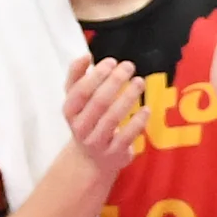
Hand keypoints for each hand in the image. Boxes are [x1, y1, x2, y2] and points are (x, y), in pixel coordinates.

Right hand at [62, 53, 144, 178]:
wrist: (91, 159)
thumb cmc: (86, 119)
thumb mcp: (76, 99)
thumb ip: (76, 76)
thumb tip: (85, 56)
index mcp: (69, 111)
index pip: (81, 91)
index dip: (96, 75)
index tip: (112, 62)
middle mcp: (81, 127)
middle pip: (99, 102)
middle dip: (115, 81)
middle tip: (129, 66)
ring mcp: (97, 142)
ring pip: (113, 118)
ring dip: (129, 97)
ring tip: (140, 81)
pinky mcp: (115, 153)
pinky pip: (128, 135)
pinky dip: (138, 121)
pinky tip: (147, 108)